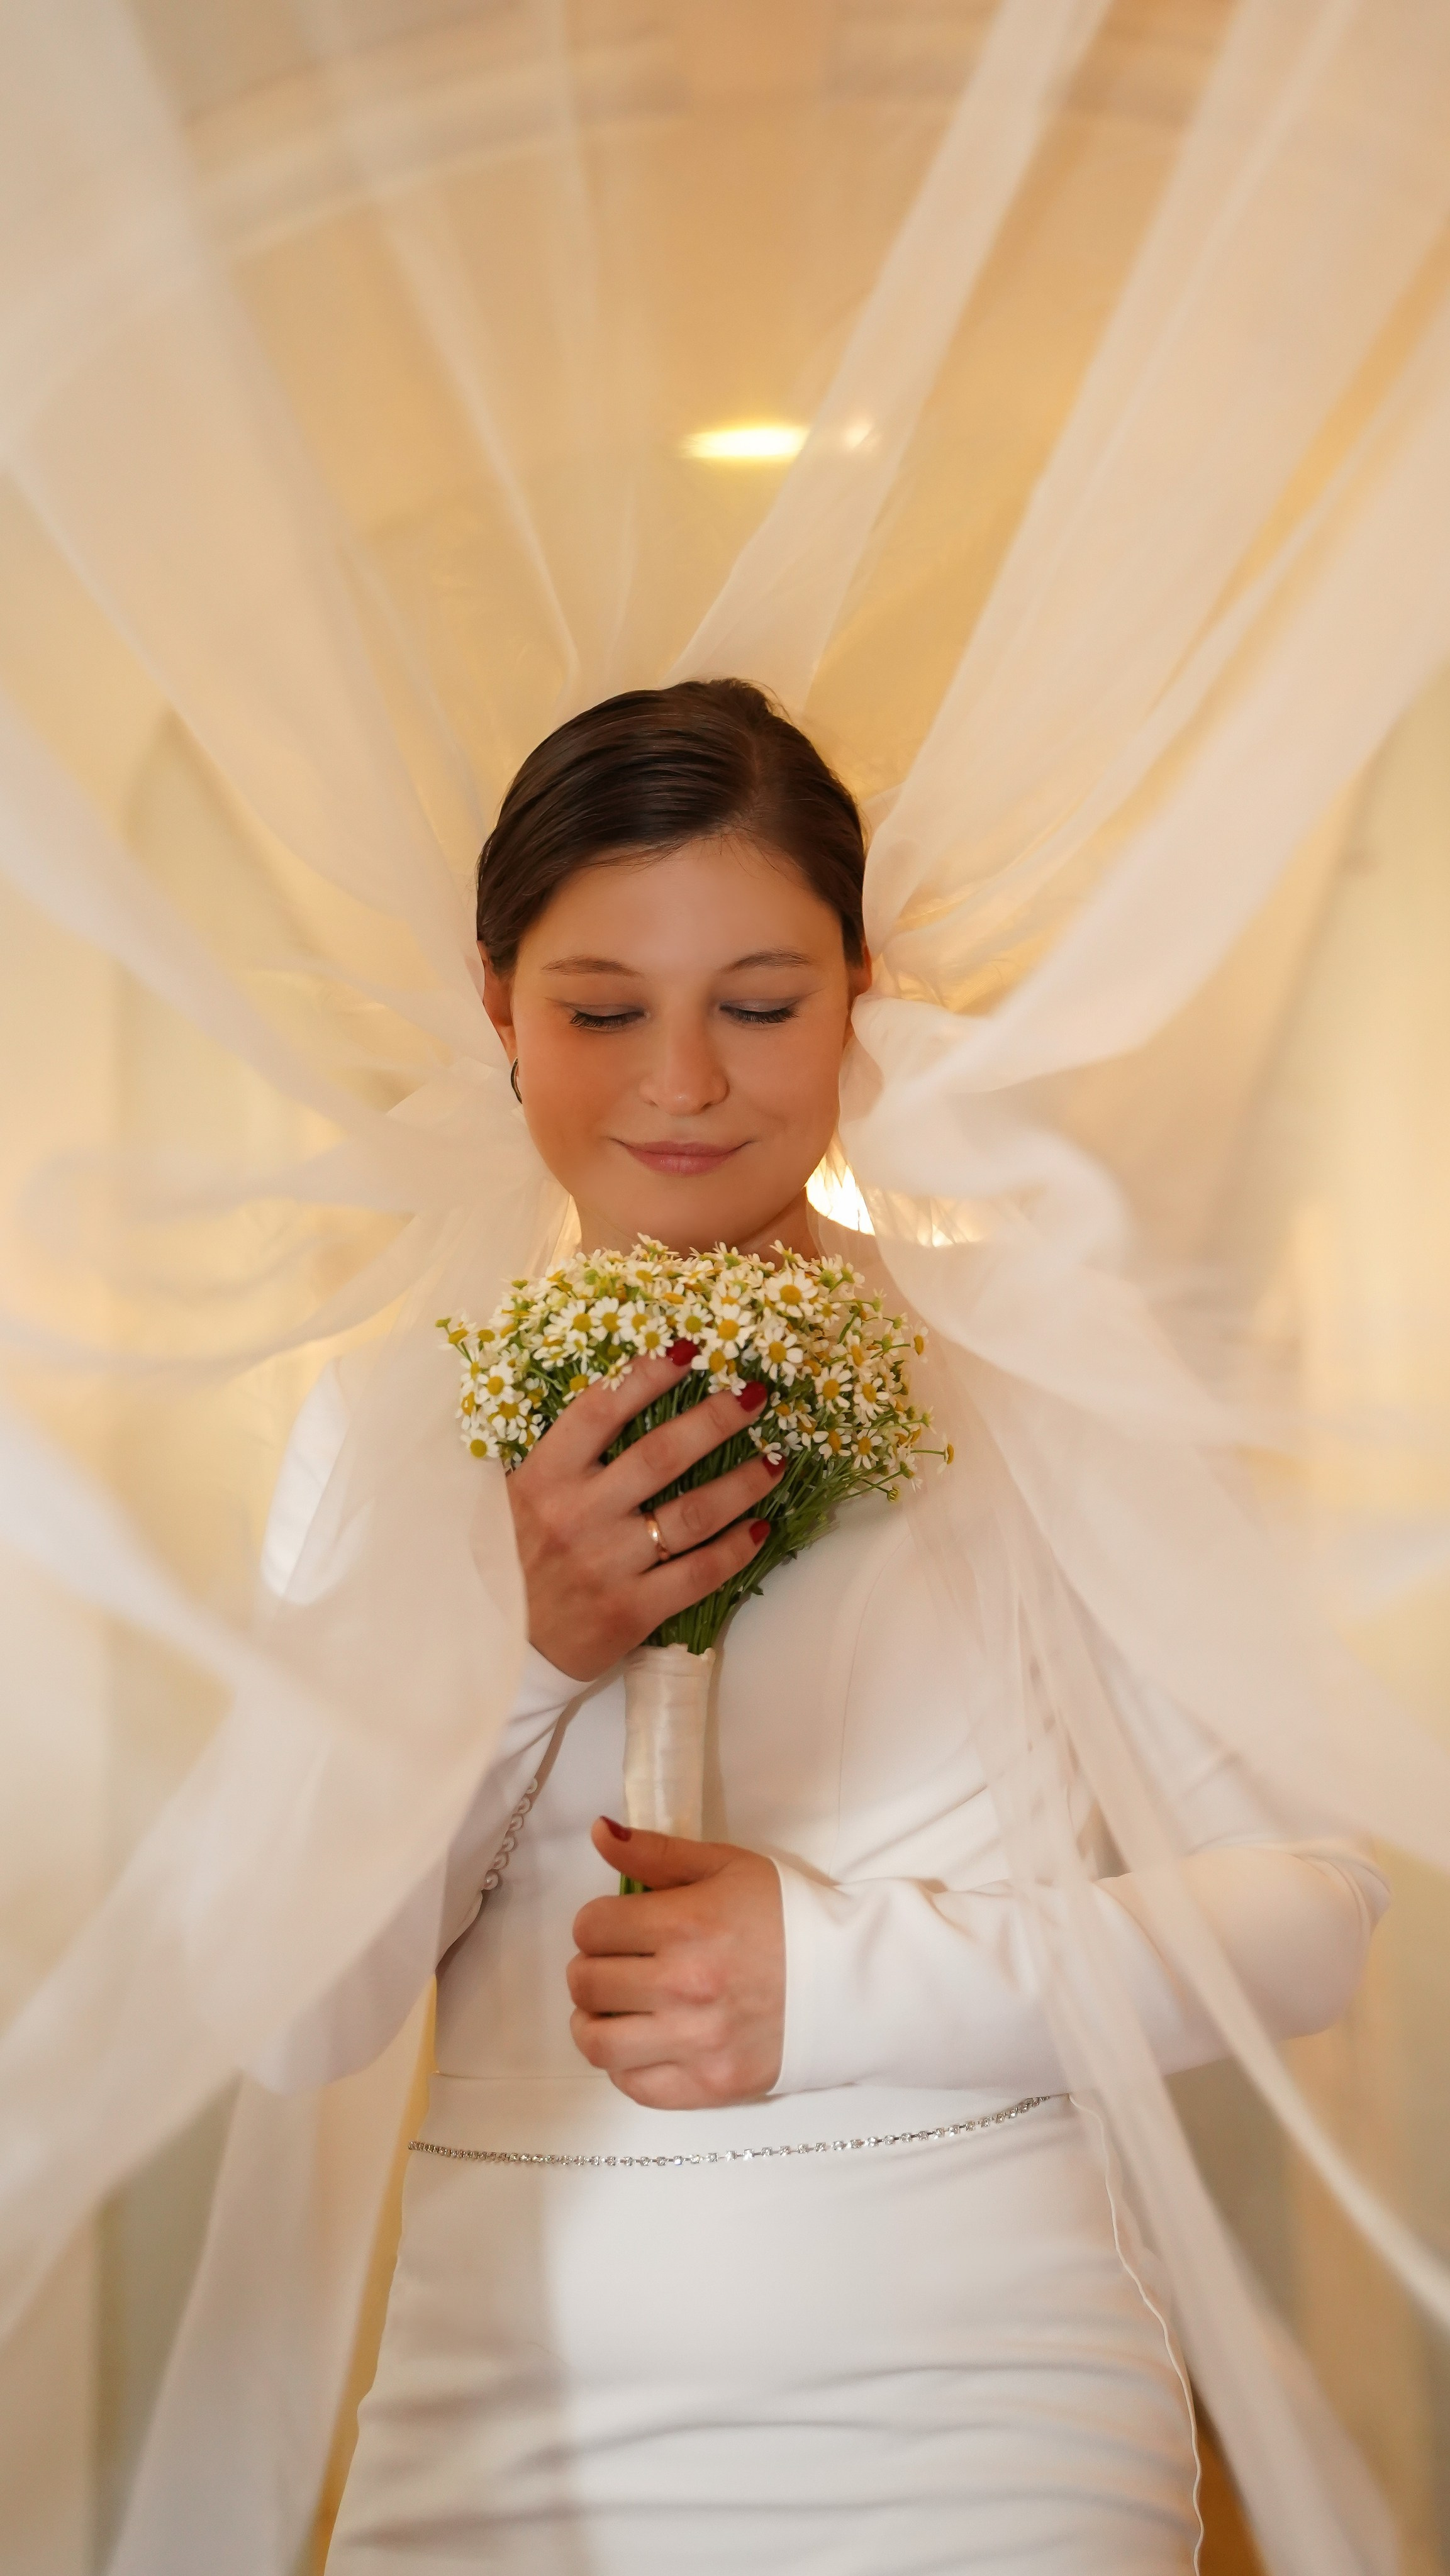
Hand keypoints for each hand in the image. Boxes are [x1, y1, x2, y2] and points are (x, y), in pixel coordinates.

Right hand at [505, 1344, 780, 1679]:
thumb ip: (563, 1458)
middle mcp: (579, 1515)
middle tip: (755, 1396)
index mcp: (545, 1478)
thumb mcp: (514, 1498)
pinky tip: (760, 1529)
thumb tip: (620, 1399)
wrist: (495, 1647)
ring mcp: (609, 1564)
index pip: (600, 1410)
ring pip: (692, 1513)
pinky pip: (698, 1573)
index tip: (687, 1348)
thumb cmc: (512, 1561)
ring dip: (743, 1483)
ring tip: (776, 1461)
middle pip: (661, 1454)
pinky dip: (736, 1549)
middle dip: (715, 1419)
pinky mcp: (632, 1611)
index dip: (646, 1374)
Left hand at [567, 1818, 784, 2107]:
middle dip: (592, 1967)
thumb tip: (599, 1834)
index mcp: (689, 1924)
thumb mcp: (727, 1867)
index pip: (592, 1926)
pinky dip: (625, 2065)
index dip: (596, 1922)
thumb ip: (657, 1852)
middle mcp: (685, 1986)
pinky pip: (633, 2085)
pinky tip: (643, 2042)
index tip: (617, 1926)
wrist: (851, 1981)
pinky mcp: (708, 2087)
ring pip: (596, 2043)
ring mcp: (696, 2043)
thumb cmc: (786, 1917)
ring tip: (614, 2010)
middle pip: (586, 1983)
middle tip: (616, 1964)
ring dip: (593, 2022)